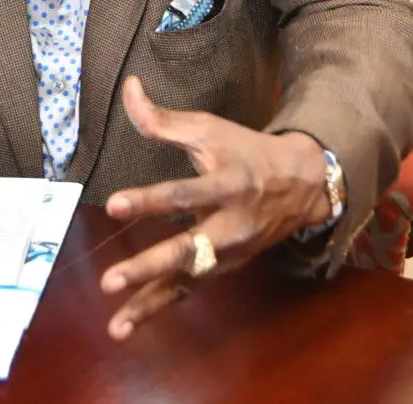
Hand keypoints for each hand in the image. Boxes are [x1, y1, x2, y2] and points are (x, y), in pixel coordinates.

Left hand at [100, 76, 329, 339]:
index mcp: (228, 185)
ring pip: (186, 282)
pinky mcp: (223, 269)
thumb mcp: (209, 128)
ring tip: (115, 325)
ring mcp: (229, 254)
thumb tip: (128, 86)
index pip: (183, 194)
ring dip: (150, 303)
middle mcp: (230, 226)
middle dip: (149, 267)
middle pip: (188, 251)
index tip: (113, 205)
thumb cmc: (246, 151)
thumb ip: (162, 118)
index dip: (148, 201)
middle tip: (110, 280)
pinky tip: (125, 325)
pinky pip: (187, 291)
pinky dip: (158, 309)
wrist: (302, 186)